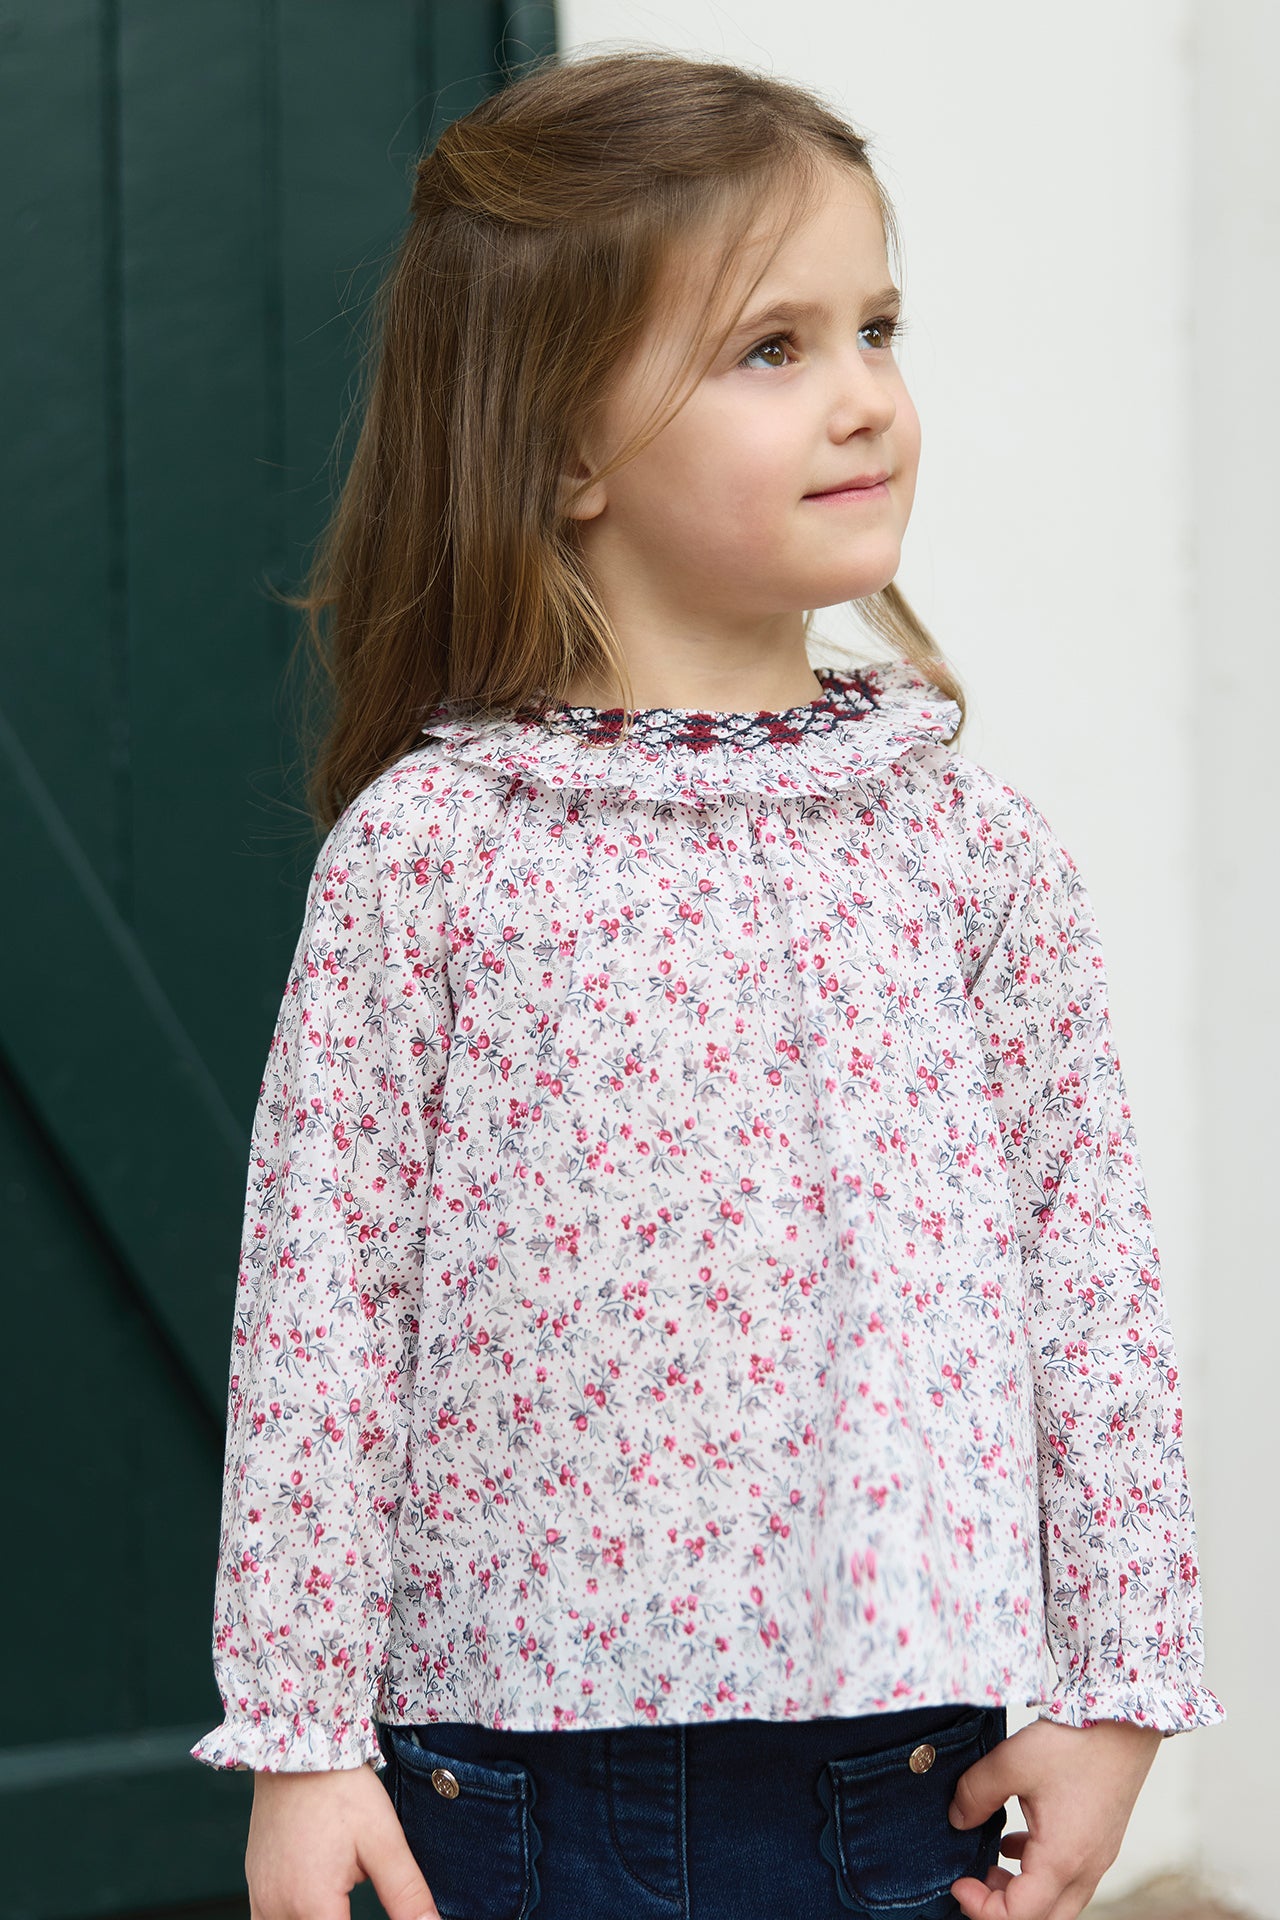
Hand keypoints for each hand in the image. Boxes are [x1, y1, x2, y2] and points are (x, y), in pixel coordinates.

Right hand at [245, 1759, 439, 1919]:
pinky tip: (313, 1909)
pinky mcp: (255, 1884)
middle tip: (355, 1902)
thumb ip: (407, 1894)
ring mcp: (261, 1897)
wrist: (300, 1745)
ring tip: (339, 1908)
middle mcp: (279, 1908)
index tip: (386, 1915)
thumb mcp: (384, 1840)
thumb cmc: (342, 1789)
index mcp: (314, 1904)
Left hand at [946, 1716, 1163, 1919]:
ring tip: (992, 1865)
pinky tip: (1018, 1844)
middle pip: (1042, 1919)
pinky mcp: (1101, 1841)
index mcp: (1063, 1860)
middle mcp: (1086, 1869)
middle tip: (973, 1882)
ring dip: (1023, 1895)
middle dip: (1002, 1911)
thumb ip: (976, 1794)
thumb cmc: (1075, 1742)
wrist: (1125, 1720)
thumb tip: (957, 1819)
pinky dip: (1040, 1876)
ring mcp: (1099, 1858)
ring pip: (1058, 1903)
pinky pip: (1069, 1878)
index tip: (957, 1882)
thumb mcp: (1012, 1762)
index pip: (1019, 1916)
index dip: (981, 1908)